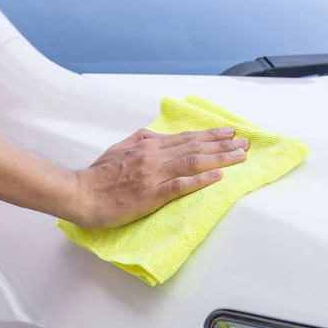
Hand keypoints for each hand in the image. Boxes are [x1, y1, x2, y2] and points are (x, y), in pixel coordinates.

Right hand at [73, 127, 248, 228]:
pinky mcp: (151, 194)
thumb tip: (153, 134)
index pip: (185, 138)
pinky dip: (201, 179)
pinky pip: (181, 185)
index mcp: (147, 145)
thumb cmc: (98, 175)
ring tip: (240, 156)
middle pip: (195, 147)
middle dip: (223, 143)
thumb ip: (139, 141)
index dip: (210, 135)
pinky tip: (219, 176)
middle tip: (246, 142)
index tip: (228, 133)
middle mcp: (154, 156)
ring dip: (220, 158)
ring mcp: (154, 174)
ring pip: (193, 162)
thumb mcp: (119, 149)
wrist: (81, 193)